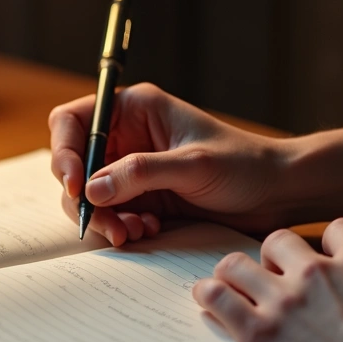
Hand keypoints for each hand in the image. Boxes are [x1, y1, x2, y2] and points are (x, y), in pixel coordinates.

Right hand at [49, 84, 296, 245]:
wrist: (276, 194)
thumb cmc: (244, 165)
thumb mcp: (192, 166)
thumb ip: (140, 174)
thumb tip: (92, 190)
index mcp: (135, 109)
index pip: (74, 121)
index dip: (65, 152)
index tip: (76, 186)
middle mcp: (127, 136)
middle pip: (76, 163)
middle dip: (84, 196)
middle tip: (104, 223)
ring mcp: (131, 168)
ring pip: (90, 194)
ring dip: (103, 217)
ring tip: (131, 232)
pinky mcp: (141, 196)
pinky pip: (111, 213)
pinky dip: (120, 226)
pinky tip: (146, 231)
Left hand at [193, 218, 342, 341]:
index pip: (336, 229)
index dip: (327, 243)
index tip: (321, 257)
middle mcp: (318, 271)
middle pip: (277, 240)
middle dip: (272, 257)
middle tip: (271, 277)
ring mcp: (284, 300)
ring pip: (237, 263)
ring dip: (232, 273)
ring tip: (227, 284)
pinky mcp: (257, 332)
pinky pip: (218, 298)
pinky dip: (208, 296)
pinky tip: (206, 299)